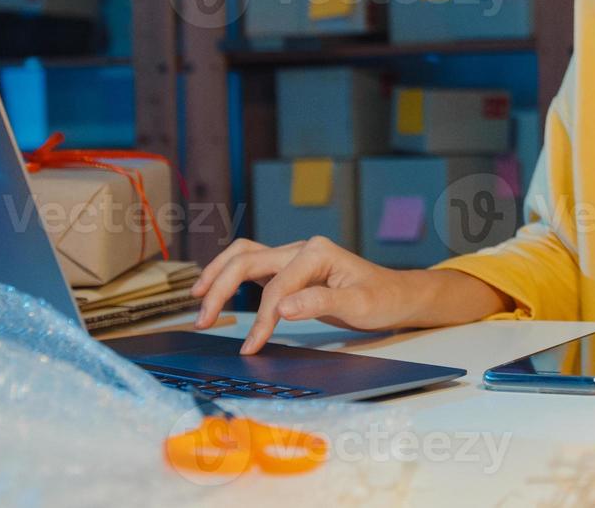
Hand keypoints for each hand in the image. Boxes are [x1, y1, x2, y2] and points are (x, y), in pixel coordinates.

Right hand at [191, 236, 408, 353]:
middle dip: (221, 289)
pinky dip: (230, 275)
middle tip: (203, 321)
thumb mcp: (359, 305)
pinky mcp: (290, 270)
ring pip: (245, 256)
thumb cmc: (382, 299)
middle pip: (248, 260)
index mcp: (317, 252)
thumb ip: (321, 303)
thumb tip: (282, 307)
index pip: (277, 286)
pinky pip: (253, 266)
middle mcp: (301, 248)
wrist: (397, 296)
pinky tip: (216, 290)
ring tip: (197, 298)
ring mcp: (293, 257)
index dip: (261, 318)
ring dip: (218, 274)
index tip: (251, 347)